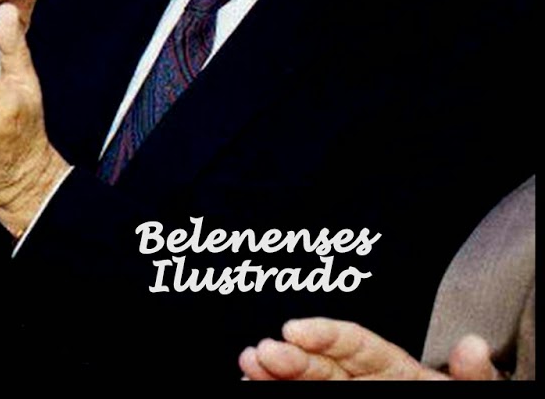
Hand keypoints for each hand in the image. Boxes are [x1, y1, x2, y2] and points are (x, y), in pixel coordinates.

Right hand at [239, 318, 500, 380]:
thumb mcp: (467, 393)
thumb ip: (473, 375)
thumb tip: (475, 346)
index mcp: (392, 369)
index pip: (353, 343)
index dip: (323, 334)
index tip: (296, 330)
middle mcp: (360, 381)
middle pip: (319, 365)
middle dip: (288, 356)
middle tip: (261, 354)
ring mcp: (344, 398)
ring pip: (302, 383)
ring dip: (272, 374)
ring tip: (248, 367)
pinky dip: (272, 391)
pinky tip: (252, 386)